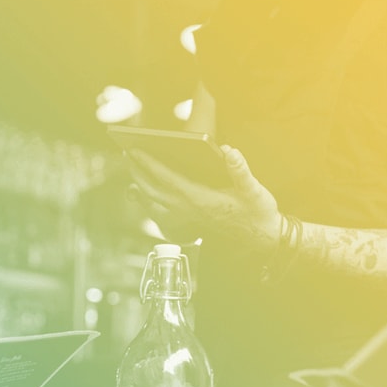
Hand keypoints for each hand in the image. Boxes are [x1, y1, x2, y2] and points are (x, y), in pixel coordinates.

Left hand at [126, 145, 279, 252]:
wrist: (260, 235)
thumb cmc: (256, 211)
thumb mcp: (254, 190)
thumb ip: (240, 170)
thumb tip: (229, 151)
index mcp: (199, 199)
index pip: (167, 179)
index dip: (149, 164)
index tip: (135, 150)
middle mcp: (188, 208)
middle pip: (153, 189)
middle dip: (137, 171)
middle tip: (126, 152)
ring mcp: (186, 213)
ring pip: (154, 198)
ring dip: (141, 181)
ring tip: (132, 163)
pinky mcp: (188, 215)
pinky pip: (161, 204)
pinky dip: (150, 191)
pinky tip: (148, 180)